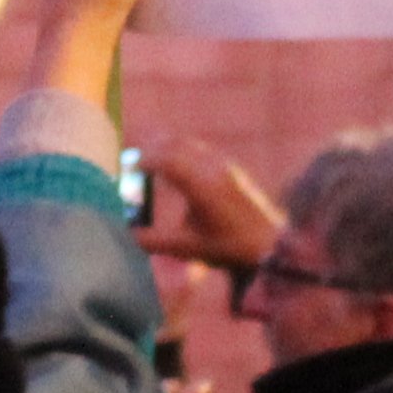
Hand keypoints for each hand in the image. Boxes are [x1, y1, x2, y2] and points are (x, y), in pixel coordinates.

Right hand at [132, 140, 281, 279]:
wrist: (268, 246)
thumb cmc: (227, 248)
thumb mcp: (185, 247)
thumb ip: (151, 240)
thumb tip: (125, 234)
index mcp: (201, 185)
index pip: (166, 159)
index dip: (143, 160)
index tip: (128, 169)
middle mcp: (213, 169)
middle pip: (175, 145)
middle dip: (151, 150)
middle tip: (134, 164)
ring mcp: (225, 167)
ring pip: (188, 144)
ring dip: (167, 149)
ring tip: (151, 164)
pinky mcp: (232, 170)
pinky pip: (200, 151)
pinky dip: (182, 153)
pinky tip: (176, 171)